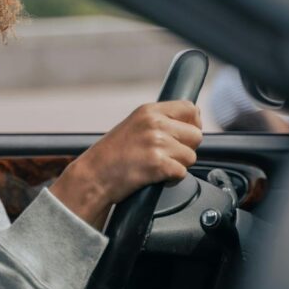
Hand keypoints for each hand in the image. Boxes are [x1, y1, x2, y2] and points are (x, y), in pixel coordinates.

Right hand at [49, 101, 202, 230]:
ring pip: (191, 156)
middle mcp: (154, 123)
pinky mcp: (158, 164)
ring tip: (156, 167)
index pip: (190, 109)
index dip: (192, 125)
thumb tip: (189, 126)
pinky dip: (171, 179)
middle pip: (196, 135)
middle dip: (186, 148)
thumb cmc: (110, 155)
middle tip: (166, 156)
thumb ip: (159, 122)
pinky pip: (182, 173)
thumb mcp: (134, 126)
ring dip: (178, 166)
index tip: (184, 136)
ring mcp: (156, 143)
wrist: (93, 176)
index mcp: (149, 111)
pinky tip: (155, 177)